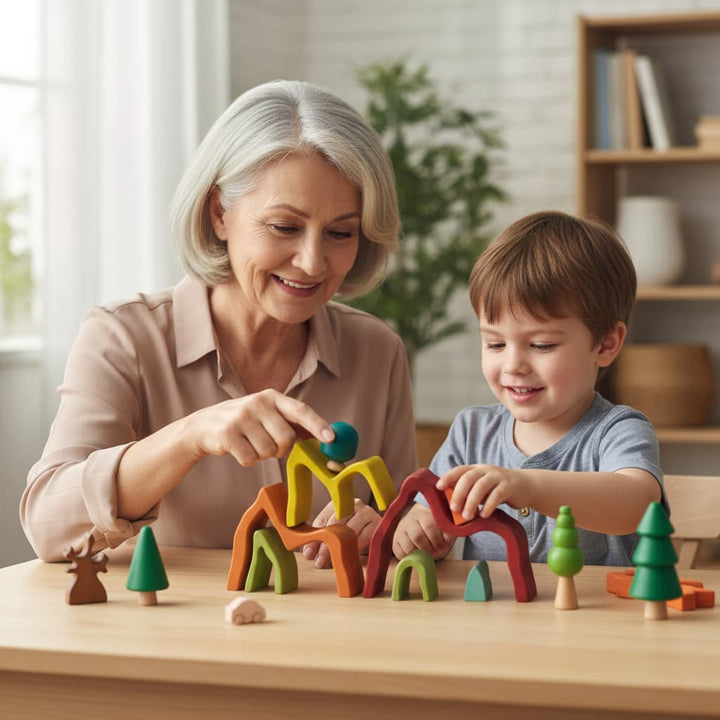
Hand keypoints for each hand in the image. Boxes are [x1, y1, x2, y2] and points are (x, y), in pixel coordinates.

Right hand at [187, 389, 333, 466]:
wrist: (203, 426)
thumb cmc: (243, 422)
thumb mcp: (266, 415)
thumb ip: (291, 423)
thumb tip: (323, 437)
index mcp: (272, 397)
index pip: (300, 410)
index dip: (317, 425)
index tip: (330, 439)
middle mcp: (257, 403)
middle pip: (286, 438)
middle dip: (281, 449)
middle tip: (269, 445)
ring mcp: (241, 417)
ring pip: (268, 451)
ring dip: (262, 455)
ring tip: (249, 443)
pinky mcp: (227, 434)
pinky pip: (251, 459)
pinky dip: (247, 460)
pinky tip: (237, 449)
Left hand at [303, 498, 379, 568]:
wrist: (380, 536)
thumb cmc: (354, 534)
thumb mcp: (337, 534)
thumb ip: (323, 539)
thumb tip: (308, 553)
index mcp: (339, 503)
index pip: (323, 519)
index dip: (314, 537)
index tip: (308, 553)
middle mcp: (353, 504)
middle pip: (335, 523)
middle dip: (325, 544)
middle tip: (319, 561)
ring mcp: (367, 512)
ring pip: (349, 530)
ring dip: (339, 548)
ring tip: (332, 561)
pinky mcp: (378, 523)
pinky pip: (364, 536)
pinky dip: (355, 547)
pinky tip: (348, 556)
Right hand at [392, 504, 454, 559]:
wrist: (416, 524)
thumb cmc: (433, 529)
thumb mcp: (442, 529)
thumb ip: (448, 533)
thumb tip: (448, 539)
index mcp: (423, 515)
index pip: (429, 526)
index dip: (436, 540)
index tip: (441, 547)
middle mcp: (409, 521)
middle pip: (417, 536)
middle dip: (428, 548)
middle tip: (433, 552)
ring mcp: (400, 531)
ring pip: (408, 546)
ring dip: (419, 555)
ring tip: (425, 555)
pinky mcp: (394, 542)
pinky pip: (400, 554)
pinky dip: (409, 559)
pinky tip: (416, 556)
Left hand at [436, 464, 531, 518]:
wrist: (525, 485)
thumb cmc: (497, 489)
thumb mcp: (482, 487)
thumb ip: (469, 492)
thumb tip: (452, 505)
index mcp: (476, 469)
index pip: (459, 470)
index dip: (448, 477)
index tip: (438, 487)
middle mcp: (485, 470)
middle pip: (468, 478)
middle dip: (459, 493)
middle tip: (453, 508)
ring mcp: (498, 476)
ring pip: (481, 486)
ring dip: (472, 501)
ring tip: (466, 516)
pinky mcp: (509, 486)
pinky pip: (497, 495)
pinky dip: (488, 506)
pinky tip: (483, 515)